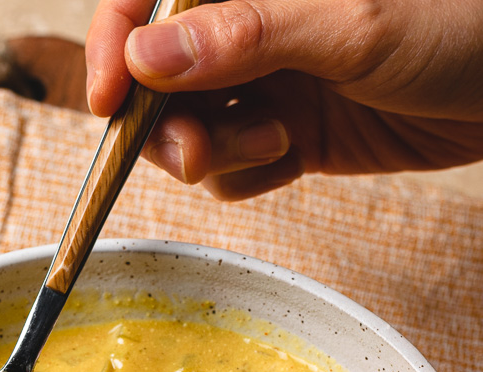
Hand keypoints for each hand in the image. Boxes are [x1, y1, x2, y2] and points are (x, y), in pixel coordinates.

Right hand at [86, 0, 482, 199]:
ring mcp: (267, 80)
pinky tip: (290, 155)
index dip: (114, 47)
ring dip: (215, 152)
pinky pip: (235, 166)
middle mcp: (249, 27)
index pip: (149, 4)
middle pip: (157, 81)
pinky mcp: (291, 131)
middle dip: (165, 123)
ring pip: (192, 129)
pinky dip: (249, 173)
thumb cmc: (453, 22)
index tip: (107, 101)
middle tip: (197, 152)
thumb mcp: (346, 25)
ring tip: (271, 144)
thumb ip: (245, 37)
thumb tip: (145, 59)